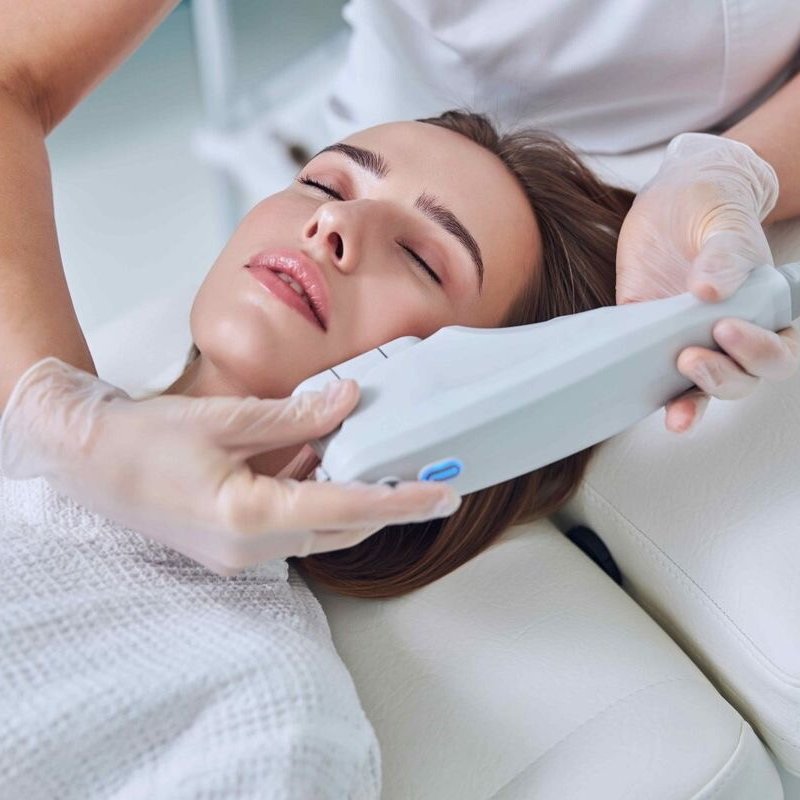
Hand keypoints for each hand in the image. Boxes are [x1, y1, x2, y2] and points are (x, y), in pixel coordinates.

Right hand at [0, 357, 460, 576]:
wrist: (85, 461)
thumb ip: (295, 415)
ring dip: (349, 497)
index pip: (344, 509)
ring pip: (317, 528)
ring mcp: (240, 554)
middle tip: (428, 477)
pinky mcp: (233, 545)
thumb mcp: (225, 418)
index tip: (442, 495)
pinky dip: (314, 495)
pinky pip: (290, 524)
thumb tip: (348, 401)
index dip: (398, 501)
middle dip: (384, 502)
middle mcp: (249, 548)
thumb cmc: (143, 439)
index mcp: (248, 517)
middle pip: (338, 526)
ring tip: (383, 462)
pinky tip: (324, 461)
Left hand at [615, 132, 799, 432]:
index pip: (777, 353)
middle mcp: (729, 337)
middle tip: (690, 358)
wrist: (674, 201)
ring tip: (675, 411)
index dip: (758, 352)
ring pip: (698, 390)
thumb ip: (725, 254)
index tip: (726, 328)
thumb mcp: (724, 223)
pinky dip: (648, 392)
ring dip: (689, 403)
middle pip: (740, 380)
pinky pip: (651, 376)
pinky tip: (636, 401)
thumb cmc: (713, 210)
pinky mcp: (648, 341)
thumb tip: (710, 290)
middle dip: (720, 378)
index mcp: (765, 314)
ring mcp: (688, 342)